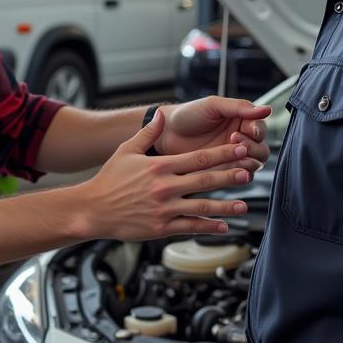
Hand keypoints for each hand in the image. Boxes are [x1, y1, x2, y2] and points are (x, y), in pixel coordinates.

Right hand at [74, 108, 253, 241]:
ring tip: (242, 205)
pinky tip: (223, 227)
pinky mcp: (161, 228)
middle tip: (249, 172)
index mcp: (160, 166)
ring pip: (202, 207)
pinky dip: (208, 227)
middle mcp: (165, 187)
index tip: (240, 148)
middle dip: (229, 175)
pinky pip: (190, 227)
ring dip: (225, 206)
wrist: (92, 209)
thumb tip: (163, 115)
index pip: (197, 158)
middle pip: (205, 180)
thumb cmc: (109, 180)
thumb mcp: (127, 151)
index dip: (222, 153)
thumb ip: (148, 133)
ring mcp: (164, 209)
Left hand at [154, 96, 271, 172]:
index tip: (247, 130)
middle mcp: (239, 139)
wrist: (164, 133)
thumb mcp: (213, 105)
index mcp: (240, 120)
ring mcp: (231, 157)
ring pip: (253, 164)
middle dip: (253, 147)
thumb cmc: (187, 114)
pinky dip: (238, 174)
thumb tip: (267, 109)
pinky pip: (238, 176)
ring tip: (234, 156)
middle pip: (261, 149)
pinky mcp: (222, 171)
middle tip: (237, 143)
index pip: (260, 128)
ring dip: (248, 162)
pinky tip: (230, 170)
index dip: (257, 131)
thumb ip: (239, 107)